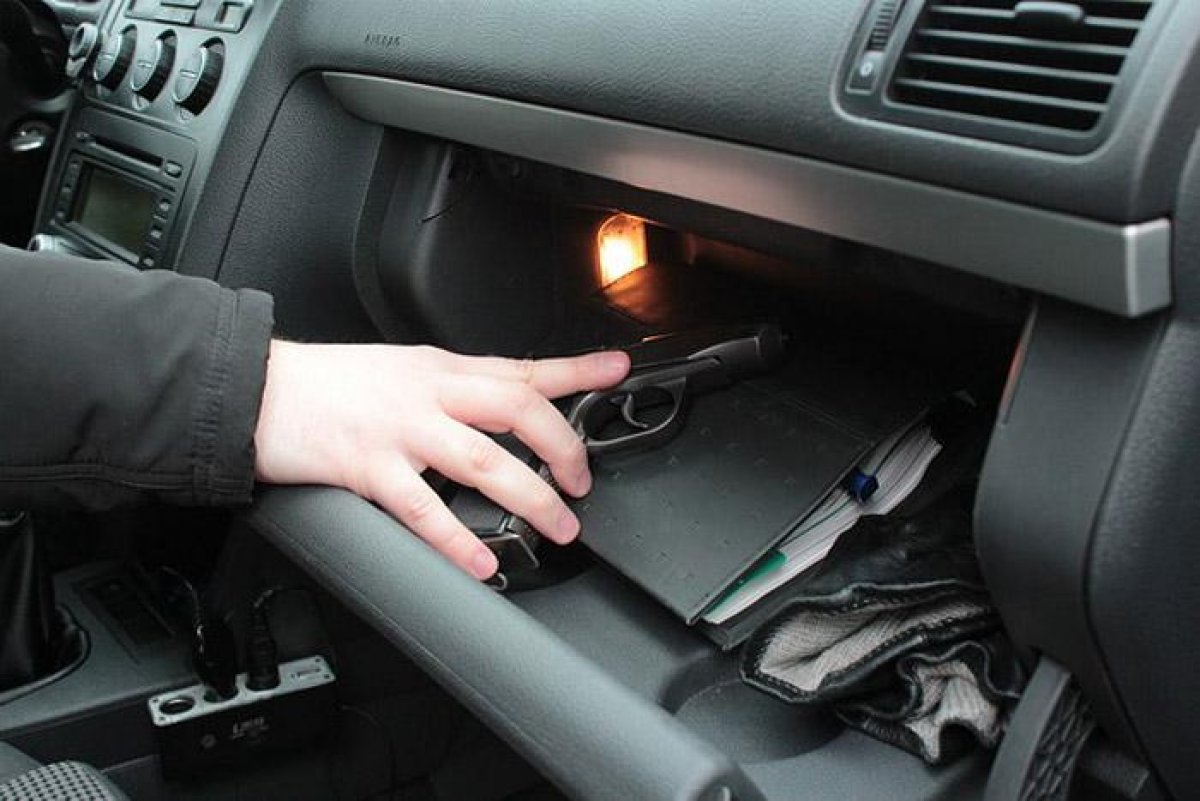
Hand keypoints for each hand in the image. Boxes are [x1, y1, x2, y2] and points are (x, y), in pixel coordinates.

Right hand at [253, 341, 630, 578]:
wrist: (259, 389)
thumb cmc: (329, 384)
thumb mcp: (401, 370)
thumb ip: (451, 387)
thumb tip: (499, 407)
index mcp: (440, 369)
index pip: (520, 367)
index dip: (575, 370)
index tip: (617, 370)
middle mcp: (428, 393)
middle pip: (517, 409)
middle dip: (563, 447)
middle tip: (582, 482)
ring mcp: (400, 429)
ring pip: (483, 460)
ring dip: (532, 496)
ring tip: (560, 525)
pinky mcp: (367, 467)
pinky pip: (422, 509)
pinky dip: (457, 540)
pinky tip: (481, 562)